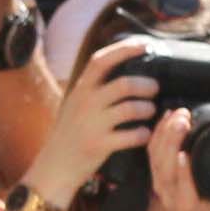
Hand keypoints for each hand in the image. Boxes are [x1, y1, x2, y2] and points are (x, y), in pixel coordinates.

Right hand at [25, 36, 159, 199]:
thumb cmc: (71, 134)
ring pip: (131, 109)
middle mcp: (85, 102)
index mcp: (80, 89)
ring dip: (147, 109)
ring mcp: (92, 124)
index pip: (102, 60)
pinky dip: (144, 134)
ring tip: (151, 111)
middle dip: (146, 85)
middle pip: (123, 84)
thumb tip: (123, 72)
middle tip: (155, 88)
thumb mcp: (77, 104)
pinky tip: (145, 134)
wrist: (54, 166)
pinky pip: (132, 136)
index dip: (124, 50)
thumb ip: (95, 89)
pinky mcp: (99, 145)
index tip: (145, 45)